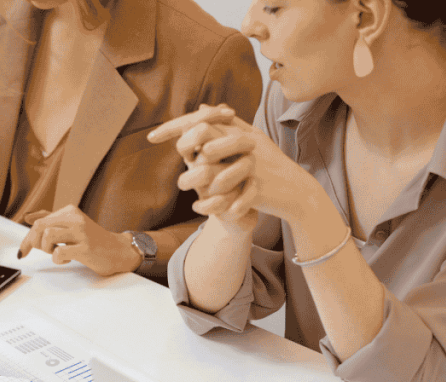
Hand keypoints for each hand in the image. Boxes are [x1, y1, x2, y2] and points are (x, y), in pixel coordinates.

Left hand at [17, 206, 140, 275]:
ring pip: (47, 235)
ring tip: (57, 252)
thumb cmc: (93, 241)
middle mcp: (75, 218)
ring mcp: (81, 232)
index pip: (39, 221)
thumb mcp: (71, 226)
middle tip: (43, 252)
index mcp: (69, 211)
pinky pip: (59, 252)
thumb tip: (28, 217)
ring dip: (47, 249)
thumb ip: (50, 219)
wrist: (118, 251)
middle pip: (40, 226)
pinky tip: (68, 259)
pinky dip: (58, 259)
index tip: (23, 251)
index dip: (27, 238)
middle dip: (34, 243)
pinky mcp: (86, 248)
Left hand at [161, 107, 313, 225]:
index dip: (175, 127)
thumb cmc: (268, 165)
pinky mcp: (258, 186)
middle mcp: (244, 143)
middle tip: (173, 153)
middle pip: (207, 132)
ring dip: (201, 175)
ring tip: (187, 185)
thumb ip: (223, 125)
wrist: (295, 190)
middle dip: (185, 142)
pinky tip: (200, 209)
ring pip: (219, 163)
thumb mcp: (247, 141)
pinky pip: (234, 193)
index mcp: (239, 132)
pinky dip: (218, 204)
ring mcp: (252, 164)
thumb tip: (199, 108)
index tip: (150, 137)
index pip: (202, 120)